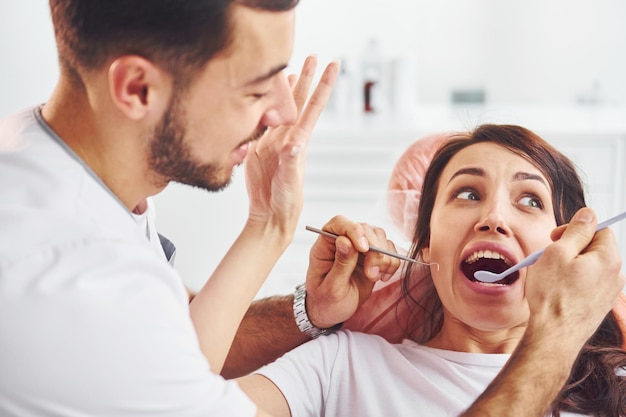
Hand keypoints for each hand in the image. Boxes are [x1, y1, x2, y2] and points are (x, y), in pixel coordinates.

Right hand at [244, 57, 337, 238]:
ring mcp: (272, 142)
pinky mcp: (257, 148)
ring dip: (285, 90)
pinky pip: (260, 122)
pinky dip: (263, 107)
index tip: (332, 66)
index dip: (323, 86)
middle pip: (298, 102)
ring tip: (289, 71)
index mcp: (299, 142)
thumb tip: (294, 143)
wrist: (270, 214)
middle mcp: (288, 137)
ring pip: (280, 109)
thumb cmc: (286, 201)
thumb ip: (291, 161)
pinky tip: (264, 98)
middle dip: (306, 79)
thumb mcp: (290, 181)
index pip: (313, 108)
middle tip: (313, 57)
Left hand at [304, 216, 400, 328]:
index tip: (364, 249)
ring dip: (384, 257)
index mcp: (325, 245)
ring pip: (379, 236)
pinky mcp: (372, 257)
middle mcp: (342, 241)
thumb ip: (340, 265)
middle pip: (364, 228)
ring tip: (375, 277)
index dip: (354, 230)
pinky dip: (391, 263)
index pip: (339, 223)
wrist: (332, 313)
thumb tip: (345, 241)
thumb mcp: (331, 288)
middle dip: (373, 250)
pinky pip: (389, 250)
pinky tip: (383, 278)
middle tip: (372, 275)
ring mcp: (358, 248)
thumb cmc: (325, 302)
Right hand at [525, 207, 623, 347]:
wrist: (554, 336)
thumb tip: (589, 214)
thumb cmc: (553, 296)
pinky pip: (588, 283)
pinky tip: (557, 290)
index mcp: (608, 258)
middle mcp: (616, 275)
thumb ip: (576, 231)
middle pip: (595, 248)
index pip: (599, 229)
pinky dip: (573, 281)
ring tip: (551, 275)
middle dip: (572, 248)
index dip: (575, 229)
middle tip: (550, 256)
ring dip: (571, 265)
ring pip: (590, 266)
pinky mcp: (599, 305)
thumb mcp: (558, 253)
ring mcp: (609, 292)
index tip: (557, 238)